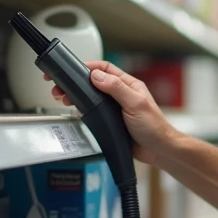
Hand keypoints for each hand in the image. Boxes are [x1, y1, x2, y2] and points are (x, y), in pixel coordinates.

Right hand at [45, 62, 175, 164]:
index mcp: (128, 85)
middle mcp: (121, 95)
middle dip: (76, 82)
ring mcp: (115, 108)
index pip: (105, 69)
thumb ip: (116, 88)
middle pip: (94, 82)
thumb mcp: (135, 103)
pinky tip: (75, 111)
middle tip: (60, 86)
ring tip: (63, 97)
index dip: (88, 67)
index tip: (72, 68)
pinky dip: (82, 110)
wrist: (158, 150)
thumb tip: (96, 75)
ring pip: (91, 97)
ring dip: (76, 95)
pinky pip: (93, 112)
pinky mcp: (111, 121)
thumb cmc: (154, 127)